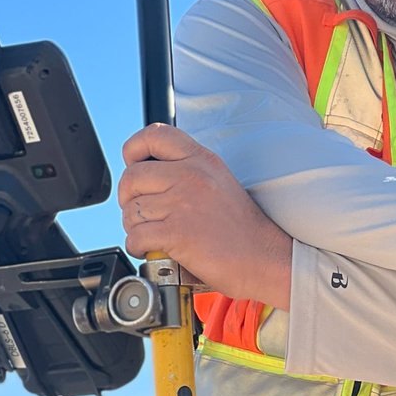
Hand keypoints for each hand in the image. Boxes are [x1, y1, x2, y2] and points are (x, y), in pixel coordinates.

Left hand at [119, 124, 291, 307]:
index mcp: (202, 161)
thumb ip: (188, 172)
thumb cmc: (243, 230)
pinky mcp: (178, 232)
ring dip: (135, 227)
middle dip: (129, 199)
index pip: (155, 135)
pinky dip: (138, 247)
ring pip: (132, 210)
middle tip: (143, 213)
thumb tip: (148, 177)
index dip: (134, 150)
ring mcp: (183, 204)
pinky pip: (136, 236)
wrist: (266, 259)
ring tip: (154, 235)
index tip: (134, 165)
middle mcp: (191, 176)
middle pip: (133, 177)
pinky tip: (153, 250)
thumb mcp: (220, 183)